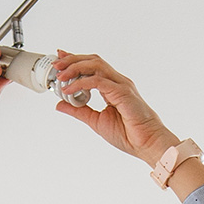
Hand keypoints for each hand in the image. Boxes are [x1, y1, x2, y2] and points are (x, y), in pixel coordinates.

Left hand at [47, 52, 176, 163]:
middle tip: (56, 65)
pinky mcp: (122, 92)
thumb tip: (60, 104)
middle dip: (73, 60)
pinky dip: (82, 83)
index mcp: (112, 87)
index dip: (75, 60)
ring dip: (76, 67)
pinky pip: (99, 81)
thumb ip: (78, 110)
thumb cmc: (128, 134)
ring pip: (96, 66)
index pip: (92, 66)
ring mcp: (121, 85)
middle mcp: (117, 82)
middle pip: (93, 61)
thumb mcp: (95, 121)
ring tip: (61, 75)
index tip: (60, 60)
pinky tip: (70, 89)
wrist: (146, 144)